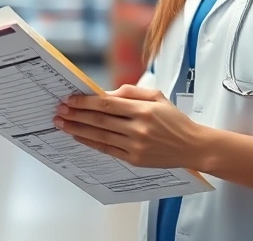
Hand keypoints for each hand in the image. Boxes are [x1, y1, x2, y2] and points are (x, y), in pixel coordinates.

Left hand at [54, 85, 200, 168]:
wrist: (192, 147)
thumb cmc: (175, 120)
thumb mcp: (158, 97)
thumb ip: (131, 92)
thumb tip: (106, 94)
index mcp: (144, 110)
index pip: (107, 105)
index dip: (85, 102)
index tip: (70, 99)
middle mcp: (138, 129)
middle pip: (100, 121)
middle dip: (76, 115)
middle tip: (60, 110)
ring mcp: (135, 146)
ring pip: (100, 136)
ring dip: (78, 129)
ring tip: (62, 124)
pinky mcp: (134, 160)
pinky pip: (107, 150)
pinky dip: (90, 142)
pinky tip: (79, 136)